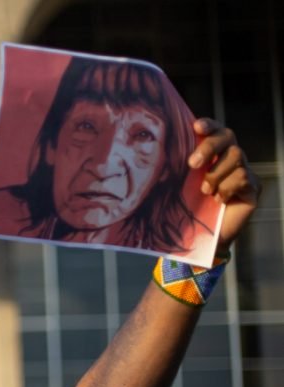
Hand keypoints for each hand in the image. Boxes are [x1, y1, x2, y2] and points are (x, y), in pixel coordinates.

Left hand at [188, 118, 260, 251]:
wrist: (200, 238)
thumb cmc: (186, 209)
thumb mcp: (178, 185)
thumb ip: (176, 167)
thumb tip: (156, 150)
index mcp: (212, 153)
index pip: (215, 130)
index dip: (209, 124)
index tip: (196, 126)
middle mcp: (231, 158)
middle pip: (228, 136)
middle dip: (209, 147)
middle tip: (192, 164)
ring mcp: (245, 171)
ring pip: (236, 156)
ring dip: (216, 174)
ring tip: (205, 192)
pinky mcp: (253, 187)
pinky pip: (243, 177)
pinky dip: (227, 188)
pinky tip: (219, 201)